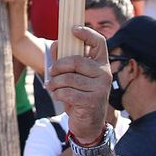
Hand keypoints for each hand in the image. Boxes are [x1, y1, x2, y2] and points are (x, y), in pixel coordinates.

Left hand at [45, 25, 111, 141]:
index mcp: (101, 64)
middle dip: (58, 66)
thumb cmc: (79, 97)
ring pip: (69, 78)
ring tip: (52, 87)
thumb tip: (55, 44)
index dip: (86, 33)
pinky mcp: (92, 101)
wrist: (88, 125)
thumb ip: (64, 61)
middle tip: (51, 73)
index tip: (72, 30)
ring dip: (55, 83)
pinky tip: (58, 96)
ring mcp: (100, 88)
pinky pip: (67, 92)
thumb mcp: (73, 77)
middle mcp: (104, 74)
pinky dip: (58, 94)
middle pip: (76, 60)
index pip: (99, 42)